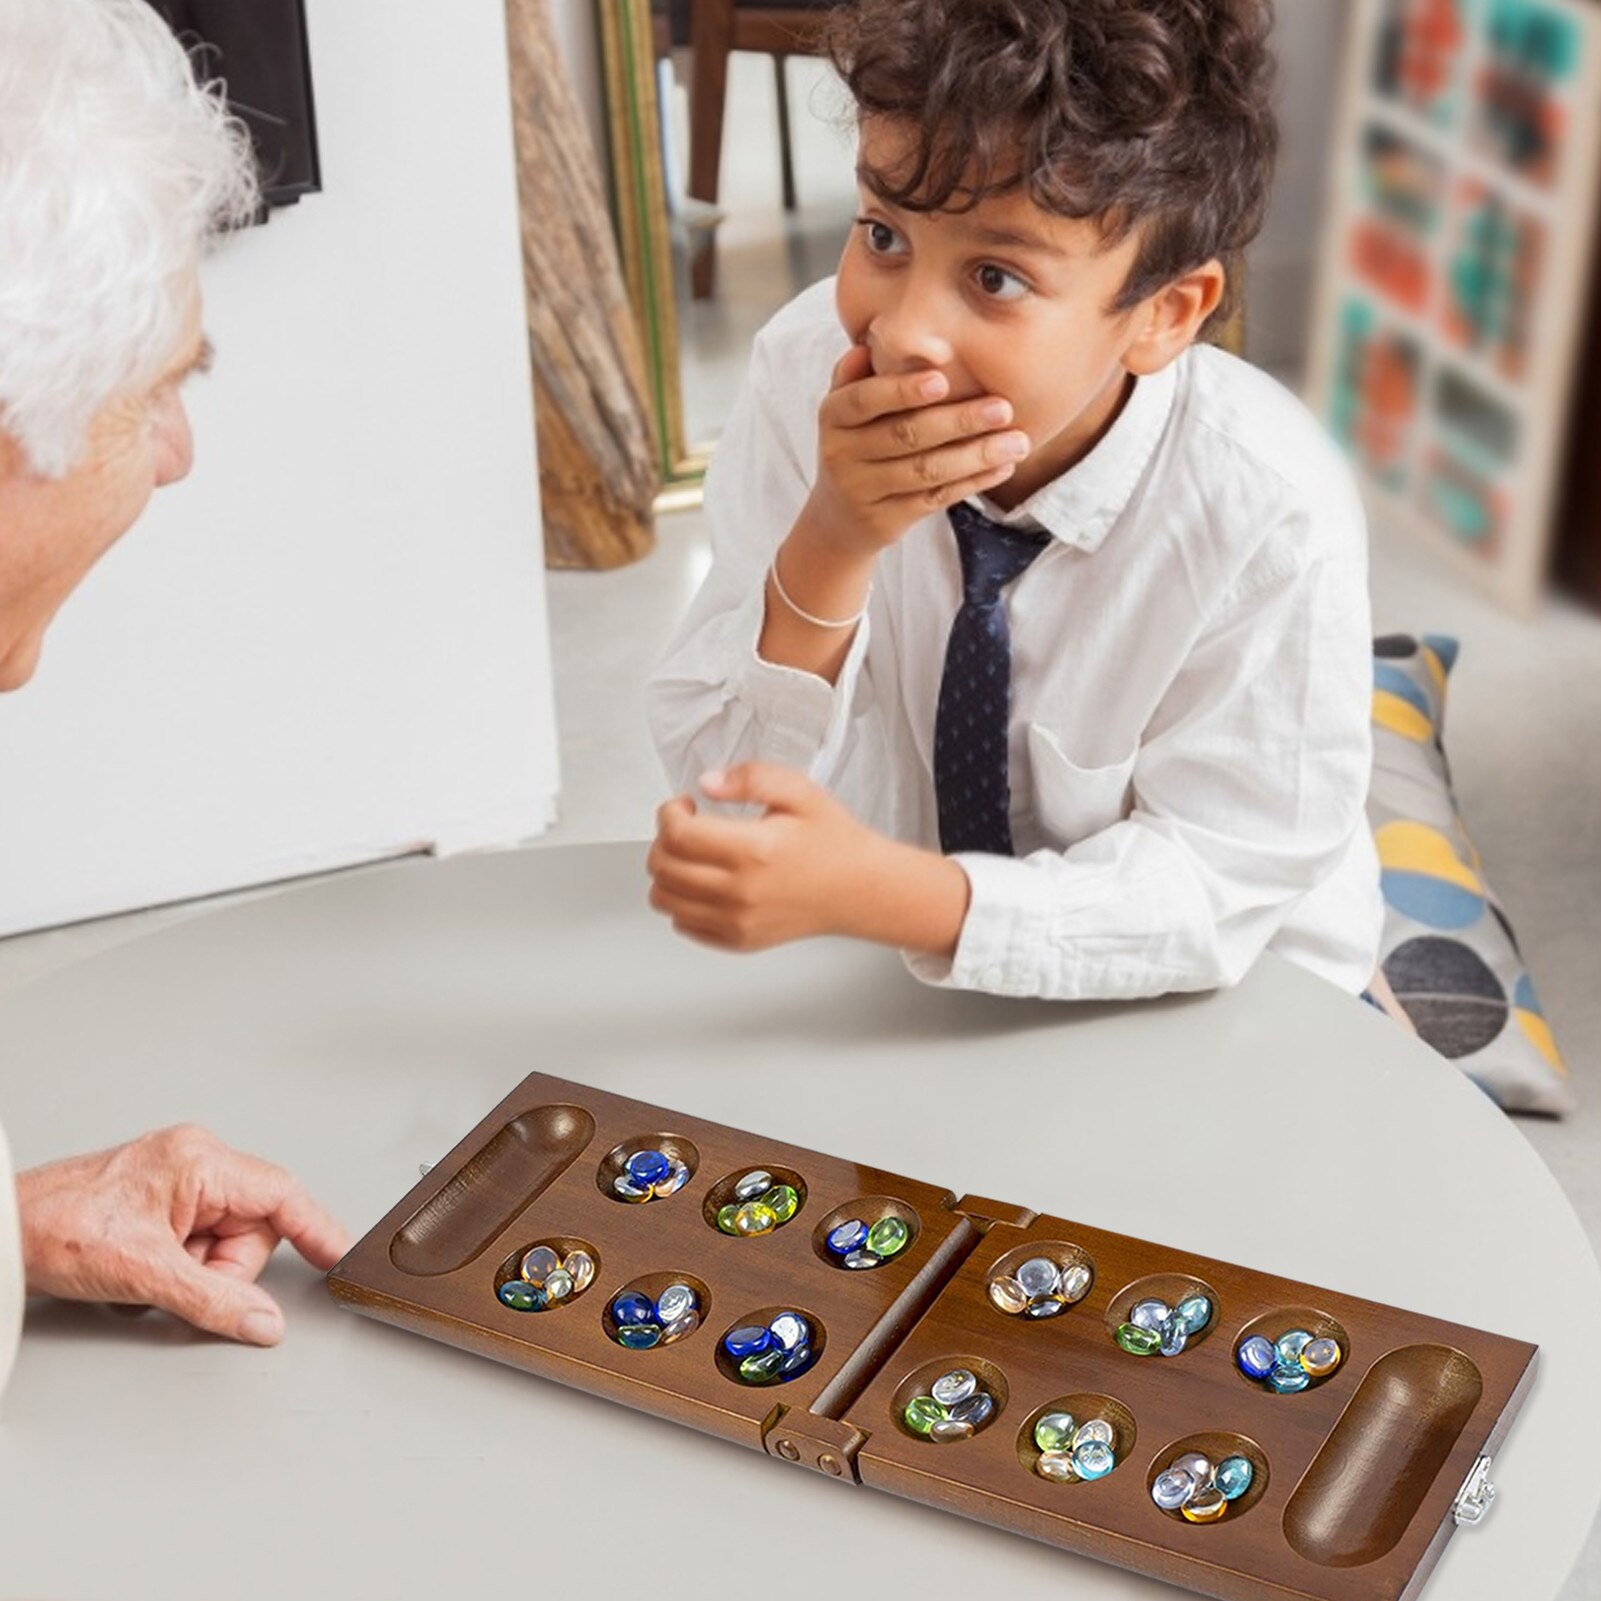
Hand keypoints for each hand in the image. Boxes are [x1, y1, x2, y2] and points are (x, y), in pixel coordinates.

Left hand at [17, 1125, 350, 1345]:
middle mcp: (195, 1162)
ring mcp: (178, 1180)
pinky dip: (179, 1267)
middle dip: (224, 1267)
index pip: (280, 1195)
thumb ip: (214, 1299)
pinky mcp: (163, 1201)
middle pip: (253, 1227)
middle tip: (178, 1281)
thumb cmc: (55, 1228)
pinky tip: (143, 1273)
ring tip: (148, 1276)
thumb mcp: (144, 1274)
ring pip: (225, 1240)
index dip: (317, 1229)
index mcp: (199, 1161)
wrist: (2, 1232)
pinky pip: (199, 1242)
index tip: (341, 1256)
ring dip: (197, 1270)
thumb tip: (264, 1322)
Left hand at [647, 763, 969, 956]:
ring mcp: (738, 922)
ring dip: (666, 871)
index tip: (682, 805)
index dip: (668, 813)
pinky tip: (704, 882)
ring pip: (664, 899)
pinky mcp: (739, 941)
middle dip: (663, 838)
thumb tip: (708, 782)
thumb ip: (751, 778)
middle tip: (684, 826)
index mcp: (754, 851)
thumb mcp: (799, 792)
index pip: (677, 835)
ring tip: (691, 855)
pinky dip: (681, 902)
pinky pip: (683, 925)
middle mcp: (741, 892)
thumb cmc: (834, 842)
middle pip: (662, 867)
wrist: (861, 889)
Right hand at [802, 343, 1030, 558]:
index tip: (943, 380)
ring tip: (1017, 441)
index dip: (902, 391)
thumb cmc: (855, 444)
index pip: (865, 399)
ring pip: (926, 471)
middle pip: (906, 435)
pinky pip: (936, 498)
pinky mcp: (887, 520)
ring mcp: (863, 491)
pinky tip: (1003, 467)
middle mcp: (842, 454)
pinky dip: (972, 482)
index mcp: (833, 416)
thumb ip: (856, 376)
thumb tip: (869, 345)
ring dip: (976, 455)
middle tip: (1003, 408)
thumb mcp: (844, 409)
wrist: (838, 517)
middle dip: (958, 421)